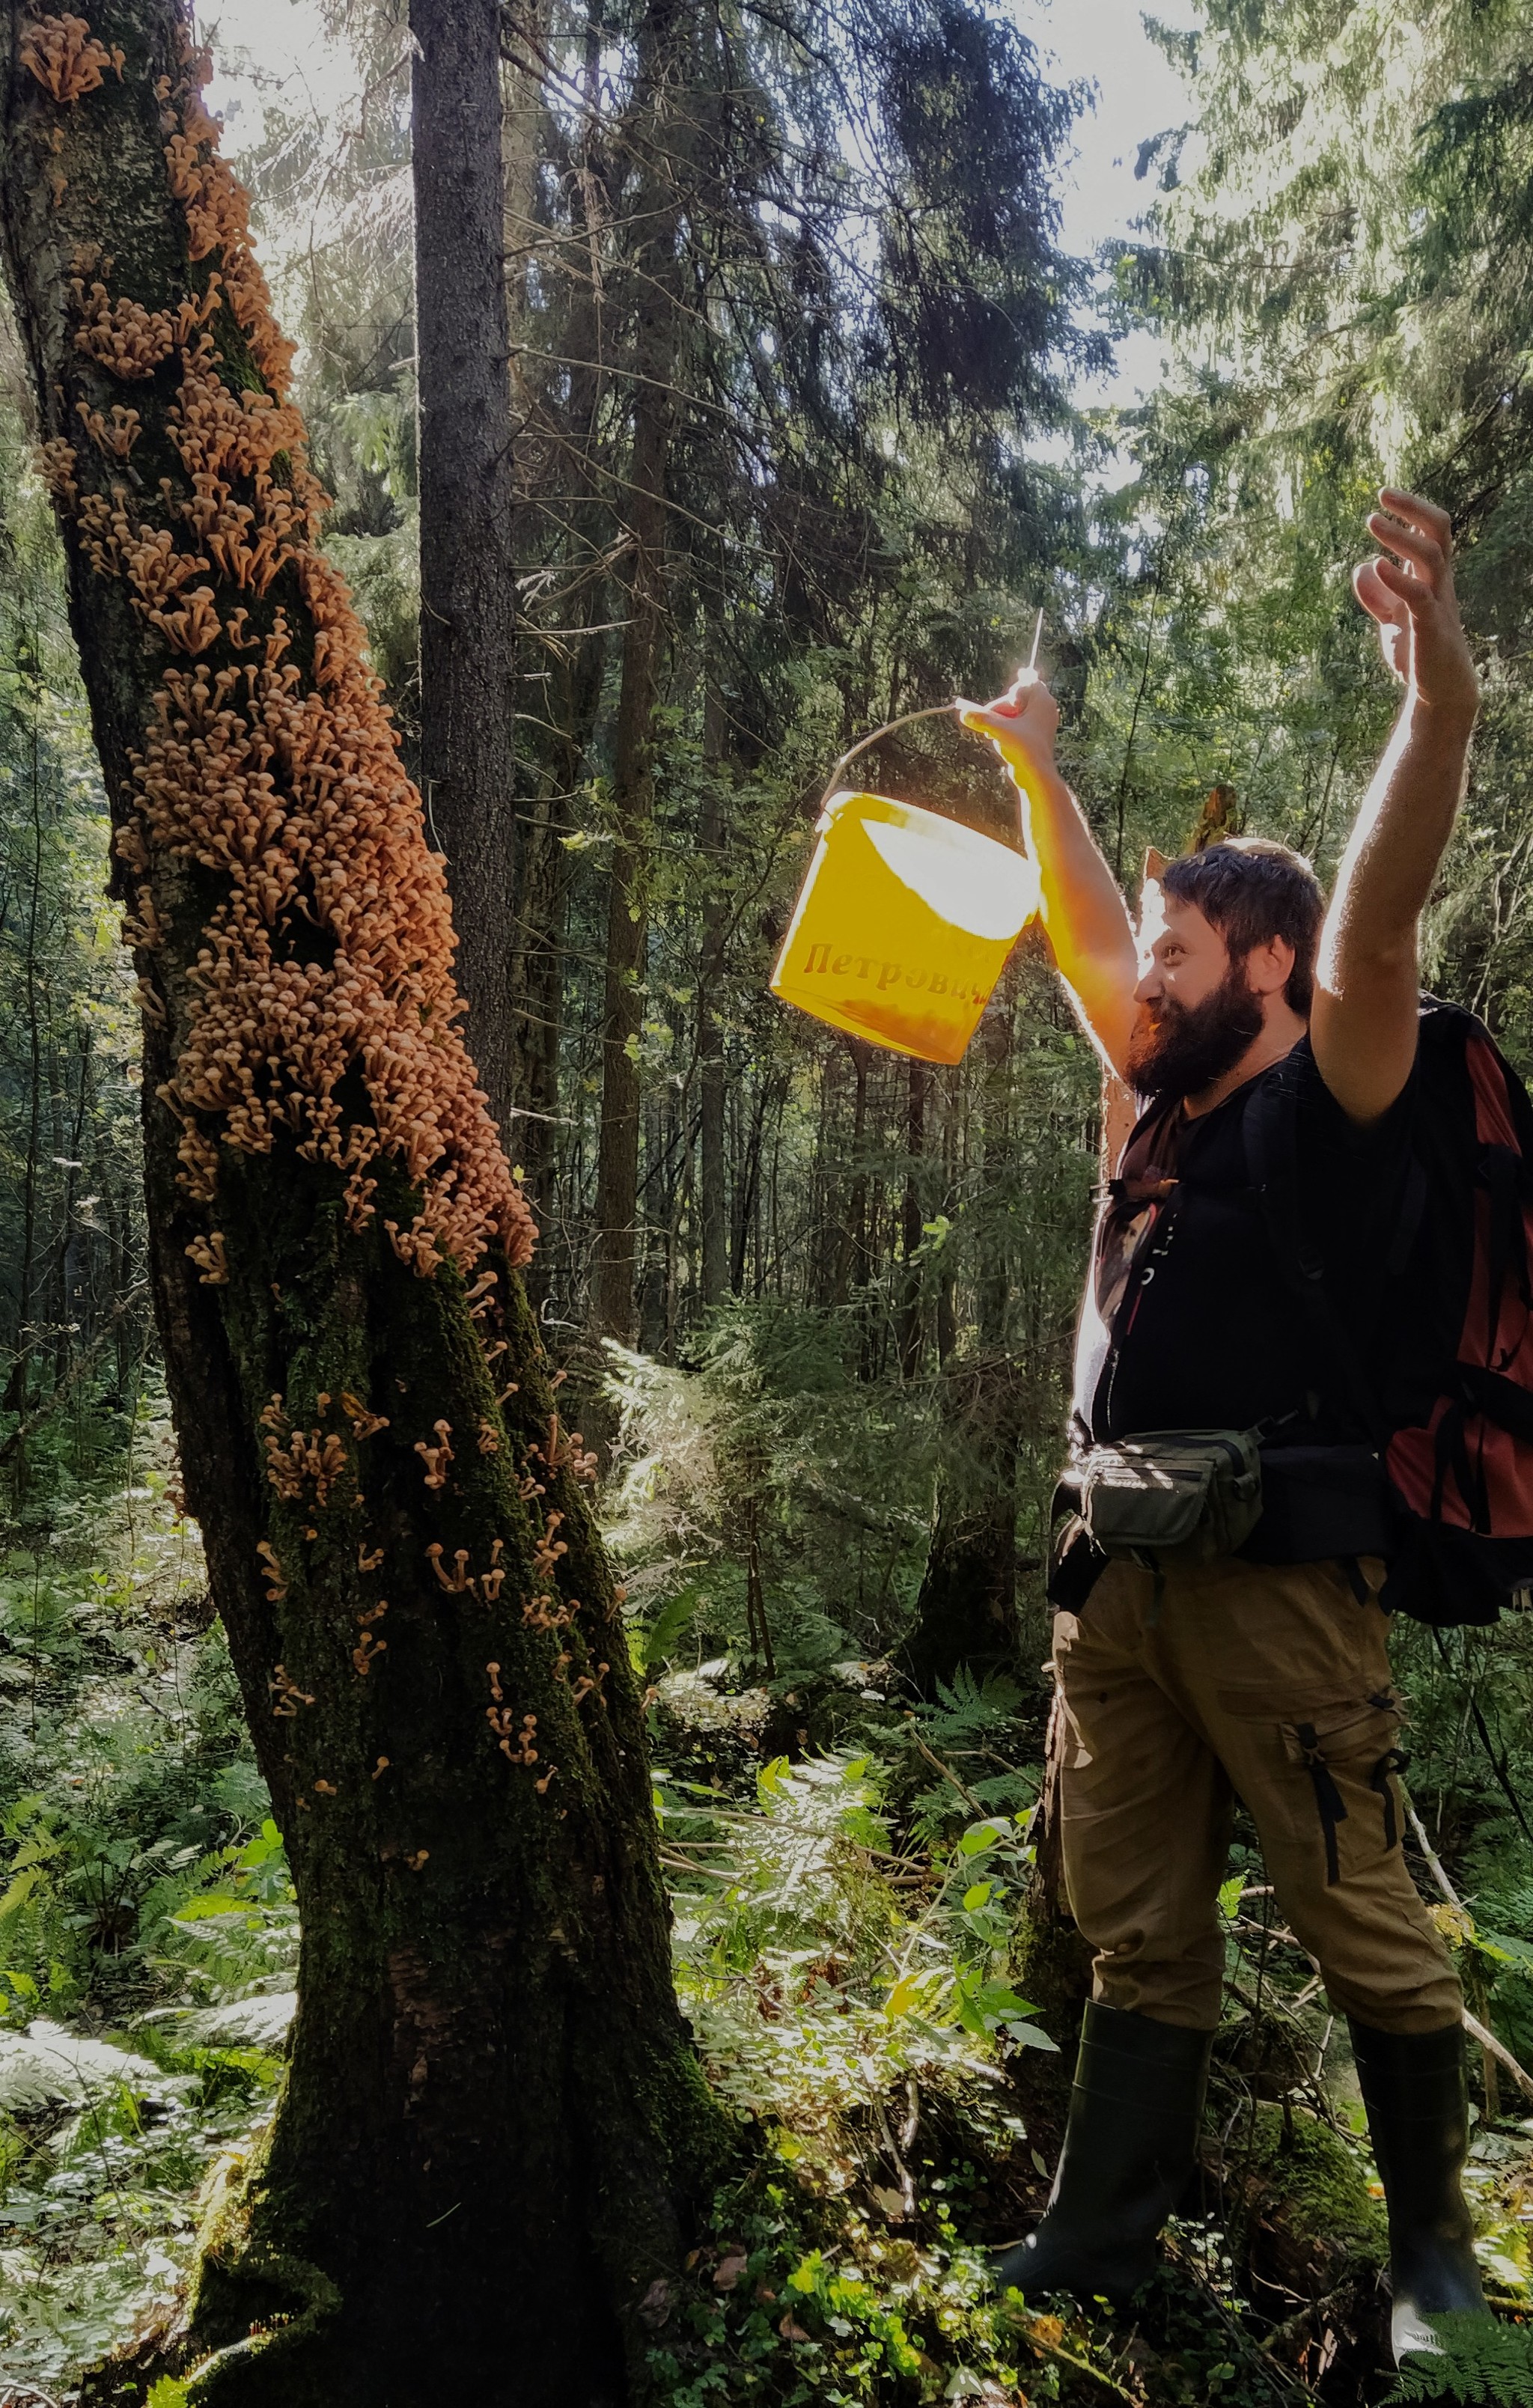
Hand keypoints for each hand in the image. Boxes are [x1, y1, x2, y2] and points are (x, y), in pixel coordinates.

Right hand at [958, 670, 1059, 775]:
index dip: (1019, 681)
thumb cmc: (1025, 750)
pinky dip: (1007, 729)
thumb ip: (982, 719)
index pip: (1030, 682)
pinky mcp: (1033, 736)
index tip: (1017, 677)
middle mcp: (1044, 710)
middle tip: (988, 718)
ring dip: (1001, 720)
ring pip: (1015, 713)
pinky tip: (1000, 740)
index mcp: (1042, 702)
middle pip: (1017, 699)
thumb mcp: (1000, 730)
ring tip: (995, 733)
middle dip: (1001, 708)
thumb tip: (964, 713)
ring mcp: (1039, 724)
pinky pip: (1016, 725)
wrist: (1036, 776)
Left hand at [1353, 489, 1478, 727]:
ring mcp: (1437, 602)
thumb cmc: (1419, 652)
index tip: (1385, 495)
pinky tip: (1376, 565)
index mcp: (1431, 577)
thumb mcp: (1392, 619)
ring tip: (1372, 520)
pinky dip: (1398, 578)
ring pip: (1432, 556)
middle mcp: (1439, 582)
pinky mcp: (1430, 627)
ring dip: (1401, 536)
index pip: (1430, 530)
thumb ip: (1378, 594)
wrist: (1437, 691)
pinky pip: (1419, 595)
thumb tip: (1363, 566)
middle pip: (1439, 531)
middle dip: (1413, 508)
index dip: (1411, 509)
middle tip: (1383, 493)